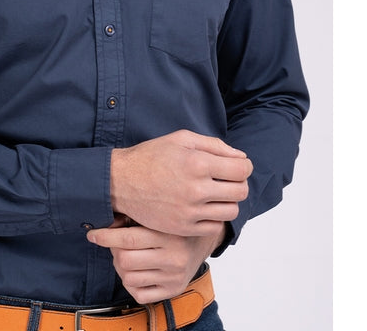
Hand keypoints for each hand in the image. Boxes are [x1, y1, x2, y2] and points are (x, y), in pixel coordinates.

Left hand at [87, 218, 226, 303]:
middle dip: (114, 251)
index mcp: (168, 234)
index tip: (92, 234)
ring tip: (127, 257)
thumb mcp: (155, 216)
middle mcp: (173, 257)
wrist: (199, 242)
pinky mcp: (173, 291)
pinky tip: (136, 271)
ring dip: (121, 268)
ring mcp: (173, 277)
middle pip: (124, 259)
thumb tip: (106, 224)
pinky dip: (131, 283)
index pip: (128, 238)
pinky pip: (139, 294)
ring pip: (128, 278)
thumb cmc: (170, 226)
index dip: (105, 236)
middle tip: (117, 245)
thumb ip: (131, 217)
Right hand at [110, 130, 251, 235]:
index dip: (244, 165)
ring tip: (216, 193)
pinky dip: (215, 217)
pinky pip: (215, 226)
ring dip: (228, 201)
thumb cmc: (151, 156)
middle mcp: (197, 189)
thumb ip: (214, 145)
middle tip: (227, 179)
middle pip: (240, 191)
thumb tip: (240, 158)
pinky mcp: (184, 227)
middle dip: (238, 182)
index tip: (237, 165)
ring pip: (231, 211)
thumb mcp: (181, 139)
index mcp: (197, 163)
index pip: (242, 169)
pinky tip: (204, 206)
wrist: (121, 181)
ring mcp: (190, 211)